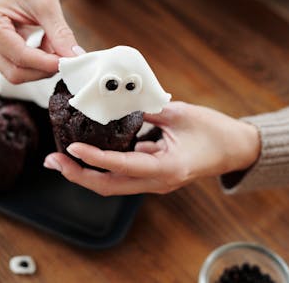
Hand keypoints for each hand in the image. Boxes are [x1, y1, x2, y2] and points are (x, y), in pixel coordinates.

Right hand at [0, 0, 79, 83]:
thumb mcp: (47, 5)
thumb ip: (60, 35)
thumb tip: (75, 59)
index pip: (19, 56)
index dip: (45, 64)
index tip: (68, 63)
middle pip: (13, 71)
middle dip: (42, 70)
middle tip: (65, 60)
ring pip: (14, 70)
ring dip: (39, 65)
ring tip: (55, 45)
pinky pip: (16, 63)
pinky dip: (36, 60)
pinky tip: (46, 43)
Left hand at [43, 102, 260, 195]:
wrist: (236, 149)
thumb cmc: (214, 131)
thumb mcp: (179, 114)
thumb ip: (147, 109)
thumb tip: (116, 101)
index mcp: (166, 168)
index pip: (122, 166)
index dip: (95, 158)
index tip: (71, 148)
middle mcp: (157, 182)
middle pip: (109, 186)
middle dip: (78, 175)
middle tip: (52, 161)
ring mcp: (154, 183)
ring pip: (112, 185)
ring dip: (86, 173)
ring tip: (60, 160)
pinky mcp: (153, 176)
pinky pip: (121, 176)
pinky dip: (101, 167)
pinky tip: (87, 155)